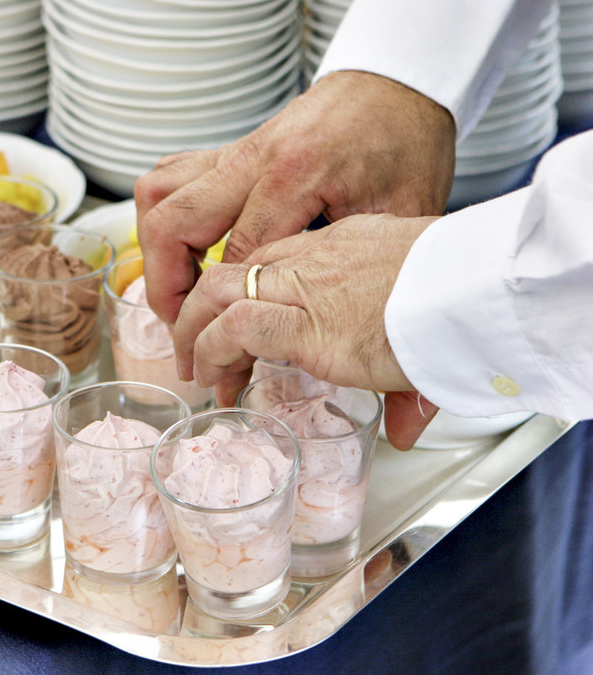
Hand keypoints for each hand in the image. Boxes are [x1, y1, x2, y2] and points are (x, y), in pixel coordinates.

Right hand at [134, 70, 455, 325]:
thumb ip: (374, 271)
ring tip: (177, 287)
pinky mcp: (231, 149)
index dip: (223, 310)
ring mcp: (236, 151)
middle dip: (164, 284)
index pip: (235, 256)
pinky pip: (170, 176)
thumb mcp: (404, 212)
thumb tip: (386, 350)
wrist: (397, 81)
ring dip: (155, 247)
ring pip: (155, 194)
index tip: (225, 350)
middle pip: (173, 224)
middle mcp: (254, 158)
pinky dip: (163, 214)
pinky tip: (185, 246)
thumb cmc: (406, 141)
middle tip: (180, 324)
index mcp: (297, 174)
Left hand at [173, 213, 440, 449]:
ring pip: (218, 295)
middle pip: (231, 272)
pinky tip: (216, 379)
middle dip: (202, 309)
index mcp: (338, 247)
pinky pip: (236, 330)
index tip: (234, 325)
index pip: (268, 261)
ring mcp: (304, 290)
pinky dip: (216, 353)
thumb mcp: (423, 312)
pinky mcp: (305, 324)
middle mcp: (312, 262)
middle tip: (198, 347)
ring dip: (198, 334)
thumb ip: (405, 363)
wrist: (475, 287)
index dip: (241, 294)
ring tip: (198, 371)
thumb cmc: (461, 293)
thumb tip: (408, 427)